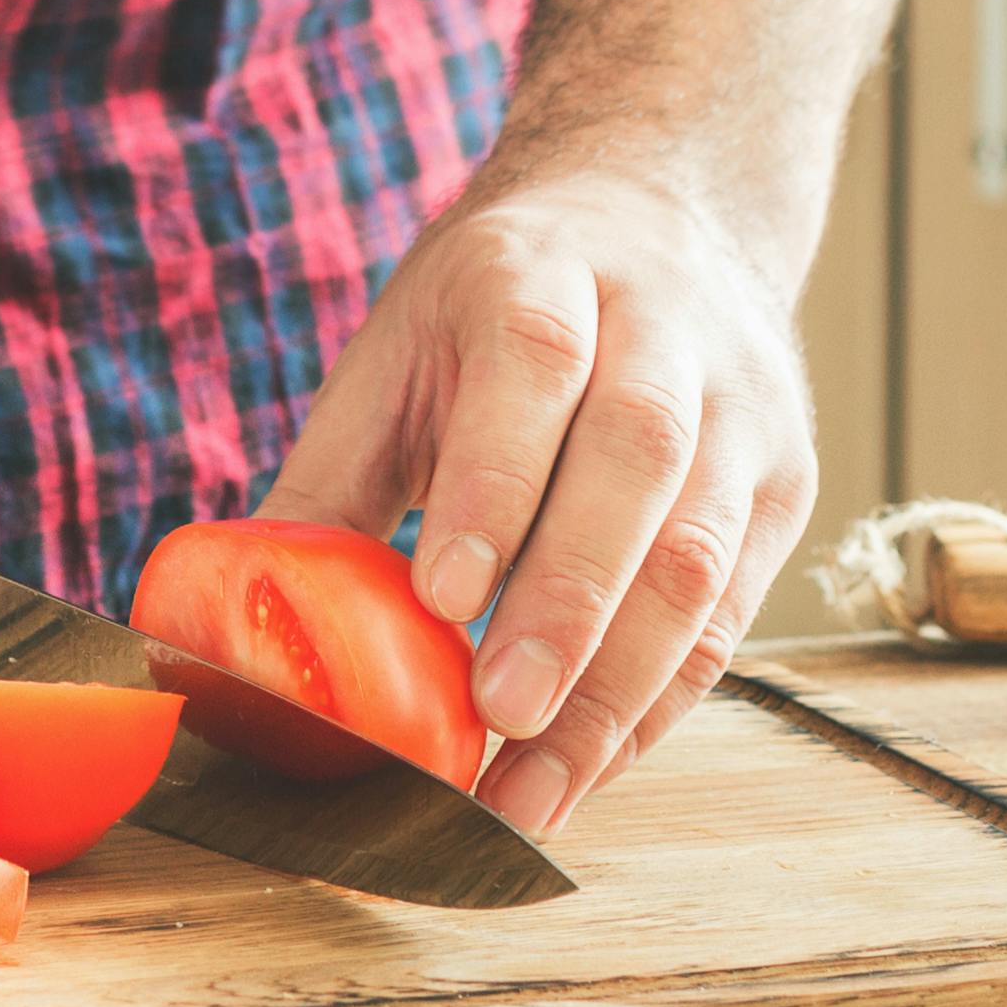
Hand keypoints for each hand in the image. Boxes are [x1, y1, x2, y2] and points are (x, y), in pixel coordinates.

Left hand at [262, 170, 817, 835]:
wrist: (656, 216)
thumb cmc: (494, 310)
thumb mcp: (397, 355)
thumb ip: (325, 484)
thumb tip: (222, 625)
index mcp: (543, 272)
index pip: (536, 367)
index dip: (495, 484)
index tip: (442, 597)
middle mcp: (663, 328)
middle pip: (638, 463)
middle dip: (568, 604)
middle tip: (498, 716)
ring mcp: (740, 407)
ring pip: (702, 550)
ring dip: (620, 686)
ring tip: (536, 790)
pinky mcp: (783, 483)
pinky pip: (732, 609)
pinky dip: (659, 702)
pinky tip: (589, 767)